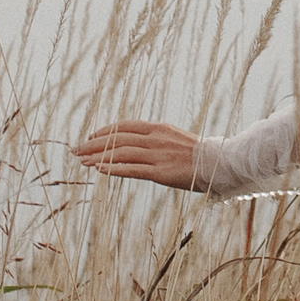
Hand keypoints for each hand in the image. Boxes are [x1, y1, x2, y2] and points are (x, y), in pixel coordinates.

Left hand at [74, 120, 211, 192]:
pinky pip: (132, 170)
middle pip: (117, 140)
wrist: (223, 163)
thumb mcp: (178, 140)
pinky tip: (100, 169)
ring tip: (82, 162)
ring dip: (98, 157)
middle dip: (93, 145)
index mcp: (159, 129)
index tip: (90, 137)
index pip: (124, 127)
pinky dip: (114, 169)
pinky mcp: (161, 173)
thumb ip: (158, 140)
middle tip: (76, 151)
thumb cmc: (203, 155)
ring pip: (121, 154)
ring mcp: (158, 156)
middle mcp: (156, 140)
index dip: (105, 131)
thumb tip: (141, 144)